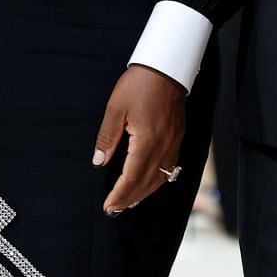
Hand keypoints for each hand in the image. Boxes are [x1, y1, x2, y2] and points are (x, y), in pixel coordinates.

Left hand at [92, 64, 185, 214]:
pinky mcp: (178, 137)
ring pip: (160, 178)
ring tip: (129, 202)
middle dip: (130, 198)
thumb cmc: (139, 84)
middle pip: (146, 182)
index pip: (131, 177)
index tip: (108, 206)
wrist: (167, 67)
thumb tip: (98, 162)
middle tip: (114, 210)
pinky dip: (158, 180)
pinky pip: (169, 167)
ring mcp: (173, 142)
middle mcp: (163, 146)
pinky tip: (149, 183)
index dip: (119, 194)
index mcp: (147, 141)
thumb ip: (107, 137)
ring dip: (144, 193)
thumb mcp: (116, 108)